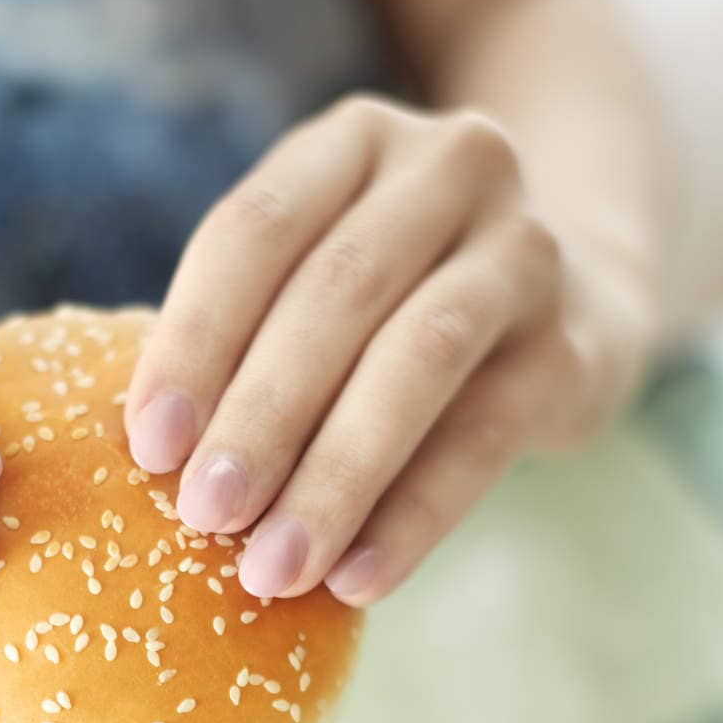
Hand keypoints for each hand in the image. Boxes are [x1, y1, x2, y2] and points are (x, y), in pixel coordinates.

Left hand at [125, 96, 656, 604]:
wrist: (574, 305)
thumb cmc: (393, 309)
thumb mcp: (321, 285)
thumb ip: (248, 341)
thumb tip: (151, 458)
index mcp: (354, 143)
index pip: (256, 232)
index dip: (196, 339)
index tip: (148, 446)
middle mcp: (449, 167)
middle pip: (337, 293)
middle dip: (261, 415)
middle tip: (204, 516)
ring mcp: (524, 250)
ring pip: (418, 358)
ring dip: (335, 474)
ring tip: (274, 569)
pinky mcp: (570, 344)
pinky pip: (484, 437)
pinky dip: (413, 516)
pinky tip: (356, 580)